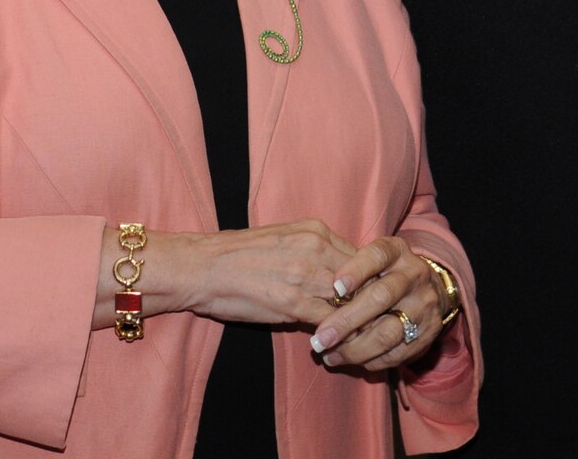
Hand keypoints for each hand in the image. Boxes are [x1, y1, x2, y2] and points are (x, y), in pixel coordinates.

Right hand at [166, 220, 361, 326]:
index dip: (370, 282)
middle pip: (365, 279)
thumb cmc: (238, 254)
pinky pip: (332, 323)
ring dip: (359, 323)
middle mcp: (317, 248)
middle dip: (371, 304)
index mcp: (316, 231)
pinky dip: (339, 336)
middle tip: (375, 324)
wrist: (202, 267)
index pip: (363, 258)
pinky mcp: (294, 303)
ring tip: (363, 339)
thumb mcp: (284, 239)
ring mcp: (306, 275)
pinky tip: (338, 345)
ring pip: (353, 302)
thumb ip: (315, 253)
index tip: (371, 300)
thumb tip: (339, 275)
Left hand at [308, 237, 450, 372]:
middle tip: (320, 338)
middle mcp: (414, 276)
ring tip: (329, 355)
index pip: (378, 255)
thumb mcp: (374, 261)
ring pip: (388, 332)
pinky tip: (350, 360)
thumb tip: (317, 293)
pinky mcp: (427, 334)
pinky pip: (396, 353)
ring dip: (354, 349)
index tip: (335, 287)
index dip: (356, 270)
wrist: (434, 290)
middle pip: (381, 297)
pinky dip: (370, 360)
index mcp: (397, 252)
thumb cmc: (387, 274)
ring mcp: (423, 306)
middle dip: (346, 320)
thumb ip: (351, 272)